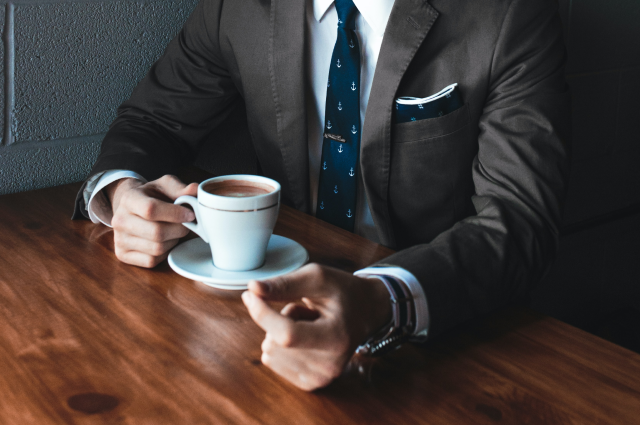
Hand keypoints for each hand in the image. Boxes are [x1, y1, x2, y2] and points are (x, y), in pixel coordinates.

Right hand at [107, 175, 197, 267]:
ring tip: (174, 231)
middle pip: (157, 232)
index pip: (151, 209)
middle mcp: (119, 220)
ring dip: (173, 241)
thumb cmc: (152, 196)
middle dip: (179, 229)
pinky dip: (164, 253)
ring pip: (157, 248)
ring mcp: (119, 239)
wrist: (132, 207)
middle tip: (186, 224)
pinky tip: (165, 242)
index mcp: (129, 199)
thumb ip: (180, 188)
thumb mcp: (165, 186)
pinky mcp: (122, 255)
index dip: (175, 214)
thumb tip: (195, 190)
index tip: (190, 214)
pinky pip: (151, 260)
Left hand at [241, 264, 391, 390]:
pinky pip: (272, 362)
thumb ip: (285, 284)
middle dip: (280, 319)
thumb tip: (253, 289)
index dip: (262, 314)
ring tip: (308, 324)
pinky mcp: (310, 384)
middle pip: (274, 343)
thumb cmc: (343, 292)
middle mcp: (330, 365)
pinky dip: (281, 346)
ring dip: (281, 332)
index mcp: (337, 338)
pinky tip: (305, 337)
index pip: (287, 334)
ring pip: (270, 352)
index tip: (250, 295)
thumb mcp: (318, 278)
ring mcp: (321, 378)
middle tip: (307, 312)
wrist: (366, 312)